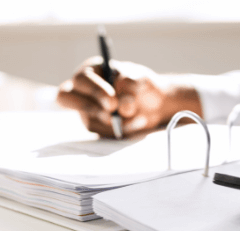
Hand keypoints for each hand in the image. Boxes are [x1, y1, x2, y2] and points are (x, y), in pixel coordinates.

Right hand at [57, 56, 201, 137]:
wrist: (155, 104)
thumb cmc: (143, 85)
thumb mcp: (142, 78)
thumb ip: (132, 82)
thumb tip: (123, 98)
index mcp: (93, 70)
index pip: (82, 79)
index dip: (94, 91)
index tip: (113, 103)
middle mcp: (83, 89)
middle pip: (65, 97)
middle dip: (89, 106)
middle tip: (113, 113)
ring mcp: (86, 109)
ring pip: (88, 119)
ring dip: (114, 122)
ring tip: (139, 117)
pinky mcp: (95, 126)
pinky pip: (101, 132)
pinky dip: (121, 130)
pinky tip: (138, 122)